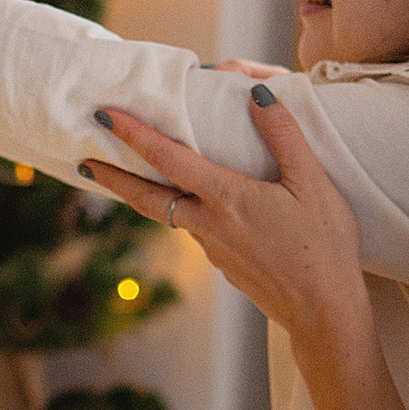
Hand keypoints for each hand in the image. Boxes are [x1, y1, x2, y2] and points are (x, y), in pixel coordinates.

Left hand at [89, 92, 369, 351]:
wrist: (324, 314)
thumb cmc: (324, 248)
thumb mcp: (313, 185)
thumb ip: (284, 136)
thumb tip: (258, 94)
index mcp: (227, 199)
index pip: (168, 159)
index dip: (134, 134)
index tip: (105, 116)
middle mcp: (209, 225)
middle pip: (147, 198)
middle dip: (112, 177)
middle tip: (84, 161)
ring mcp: (213, 250)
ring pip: (169, 215)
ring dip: (145, 194)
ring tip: (131, 176)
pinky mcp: (224, 266)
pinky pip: (194, 231)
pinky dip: (179, 212)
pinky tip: (194, 206)